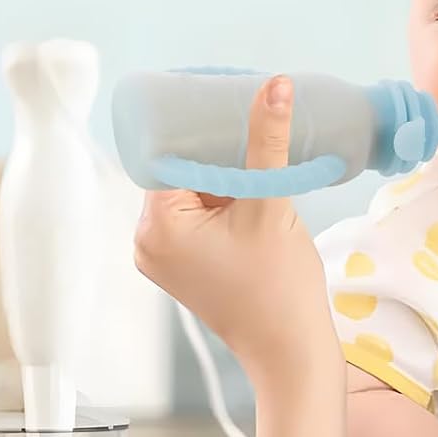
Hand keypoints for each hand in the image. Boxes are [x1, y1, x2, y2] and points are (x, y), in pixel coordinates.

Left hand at [133, 76, 337, 388]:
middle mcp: (146, 241)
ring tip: (256, 155)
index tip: (225, 101)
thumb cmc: (280, 288)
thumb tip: (274, 85)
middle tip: (249, 123)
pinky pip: (196, 218)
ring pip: (189, 194)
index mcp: (156, 225)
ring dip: (221, 177)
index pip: (168, 153)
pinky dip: (221, 202)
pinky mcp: (183, 267)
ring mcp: (162, 257)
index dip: (196, 126)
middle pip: (177, 172)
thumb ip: (268, 143)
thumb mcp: (272, 205)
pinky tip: (251, 190)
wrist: (291, 351)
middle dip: (213, 151)